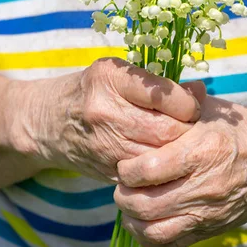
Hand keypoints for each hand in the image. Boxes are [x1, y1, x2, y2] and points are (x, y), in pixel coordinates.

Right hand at [10, 58, 205, 182]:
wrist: (47, 122)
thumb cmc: (90, 91)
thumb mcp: (116, 74)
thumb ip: (157, 84)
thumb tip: (200, 92)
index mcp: (108, 78)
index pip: (163, 94)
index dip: (188, 103)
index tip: (192, 105)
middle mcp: (104, 110)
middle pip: (165, 129)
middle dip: (188, 131)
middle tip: (195, 127)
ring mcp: (103, 144)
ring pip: (158, 155)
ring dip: (178, 151)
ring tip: (184, 143)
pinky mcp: (107, 169)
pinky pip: (146, 172)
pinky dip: (161, 167)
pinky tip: (166, 158)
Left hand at [114, 96, 246, 246]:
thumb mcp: (213, 110)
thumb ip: (178, 106)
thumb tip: (148, 93)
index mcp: (202, 150)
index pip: (147, 170)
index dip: (126, 169)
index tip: (124, 162)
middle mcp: (204, 185)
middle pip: (145, 204)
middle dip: (124, 195)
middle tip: (122, 184)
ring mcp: (210, 211)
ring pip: (155, 230)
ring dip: (134, 219)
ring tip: (131, 204)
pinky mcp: (214, 227)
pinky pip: (173, 244)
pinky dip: (151, 237)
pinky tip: (146, 222)